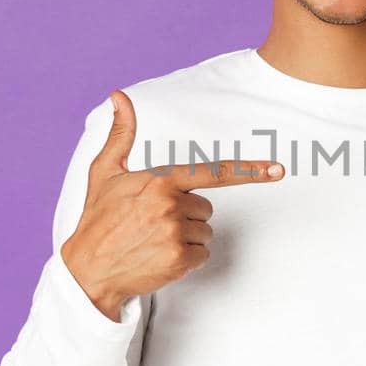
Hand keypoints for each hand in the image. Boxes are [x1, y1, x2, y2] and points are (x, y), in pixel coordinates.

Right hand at [60, 89, 285, 319]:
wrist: (87, 269)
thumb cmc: (98, 219)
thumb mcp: (105, 172)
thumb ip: (121, 134)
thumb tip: (120, 96)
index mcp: (161, 180)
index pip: (214, 172)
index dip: (249, 170)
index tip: (278, 169)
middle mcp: (171, 205)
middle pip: (206, 208)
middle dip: (187, 214)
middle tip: (154, 222)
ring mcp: (176, 234)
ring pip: (205, 232)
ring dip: (186, 237)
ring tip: (153, 239)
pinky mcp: (178, 260)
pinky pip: (201, 254)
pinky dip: (185, 258)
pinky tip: (159, 256)